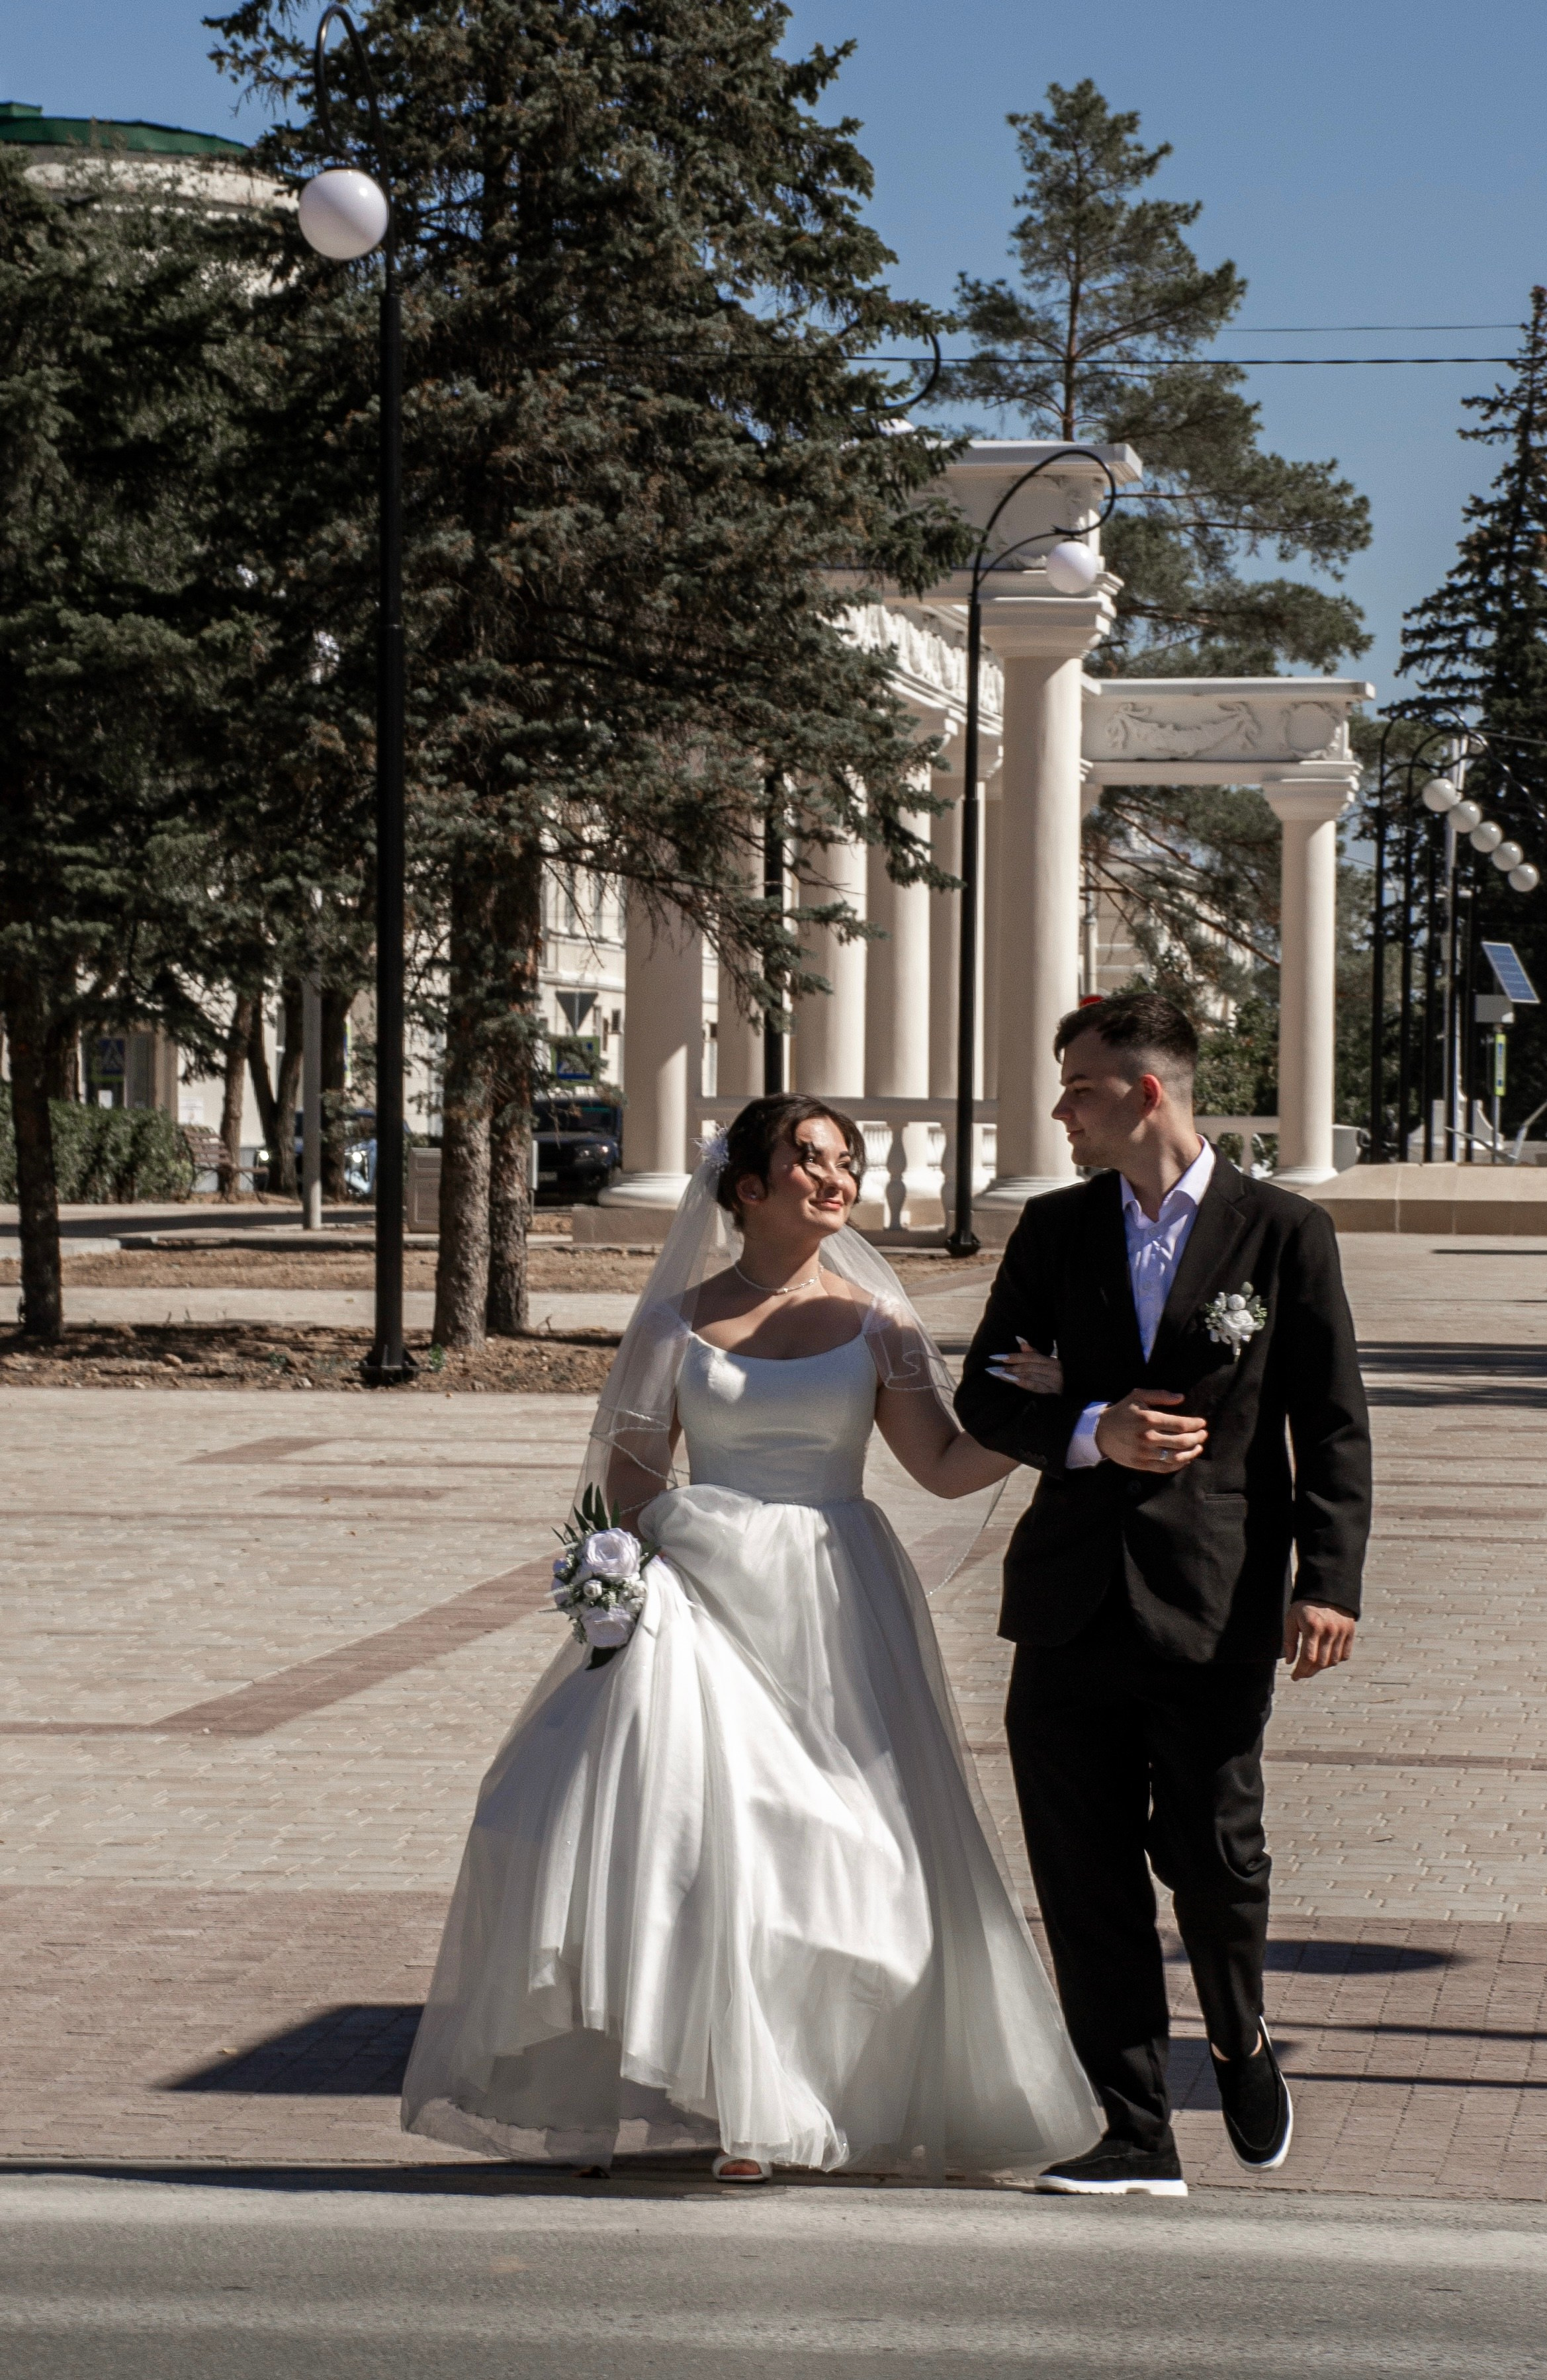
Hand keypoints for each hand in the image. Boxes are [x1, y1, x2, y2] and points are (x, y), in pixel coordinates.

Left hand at [985, 1337, 1064, 1394]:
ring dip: (1012, 1375)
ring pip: (1030, 1375)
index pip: (1030, 1356)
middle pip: (1028, 1366)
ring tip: (998, 1375)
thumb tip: (1019, 1340)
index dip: (1013, 1356)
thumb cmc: (1057, 1380)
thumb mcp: (1048, 1366)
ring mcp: (1055, 1382)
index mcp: (1052, 1361)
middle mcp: (1054, 1370)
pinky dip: (1024, 1383)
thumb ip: (1034, 1354)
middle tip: (993, 1369)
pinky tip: (1013, 1381)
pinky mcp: (1053, 1393)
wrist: (1074, 1398)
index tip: (996, 1357)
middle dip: (1009, 1367)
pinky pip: (1036, 1386)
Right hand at [1093, 1388, 1207, 1473]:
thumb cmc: (1122, 1412)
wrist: (1101, 1432)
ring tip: (1198, 1447)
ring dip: (1191, 1452)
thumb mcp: (1137, 1396)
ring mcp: (1144, 1453)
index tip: (1202, 1423)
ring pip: (1175, 1457)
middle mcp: (1147, 1437)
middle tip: (1203, 1434)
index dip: (1195, 1424)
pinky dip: (1179, 1464)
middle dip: (1197, 1438)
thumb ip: (1160, 1395)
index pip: (1180, 1424)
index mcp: (1148, 1419)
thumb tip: (1181, 1397)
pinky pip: (1165, 1468)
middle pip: (1181, 1441)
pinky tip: (1186, 1458)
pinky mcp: (1141, 1464)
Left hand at [1283, 1600, 1355, 1680]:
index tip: (1294, 1677)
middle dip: (1309, 1672)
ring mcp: (1342, 1632)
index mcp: (1313, 1627)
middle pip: (1321, 1662)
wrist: (1326, 1591)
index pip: (1308, 1657)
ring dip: (1321, 1668)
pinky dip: (1335, 1661)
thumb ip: (1289, 1641)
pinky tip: (1326, 1659)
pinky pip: (1344, 1655)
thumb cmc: (1305, 1606)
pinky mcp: (1350, 1632)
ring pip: (1333, 1661)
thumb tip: (1290, 1662)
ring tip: (1312, 1667)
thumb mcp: (1291, 1619)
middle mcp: (1329, 1631)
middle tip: (1302, 1674)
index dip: (1301, 1671)